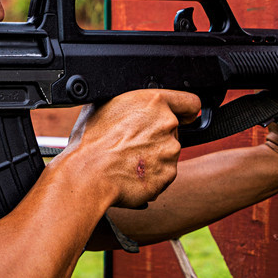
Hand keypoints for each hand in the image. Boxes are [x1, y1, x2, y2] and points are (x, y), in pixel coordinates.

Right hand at [61, 90, 201, 207]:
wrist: (88, 175)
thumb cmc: (91, 141)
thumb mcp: (103, 105)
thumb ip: (128, 101)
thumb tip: (128, 103)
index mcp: (154, 102)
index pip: (189, 102)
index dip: (186, 110)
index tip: (186, 116)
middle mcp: (167, 124)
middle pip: (172, 130)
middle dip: (157, 136)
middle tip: (132, 143)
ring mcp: (170, 151)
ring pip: (167, 153)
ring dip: (154, 156)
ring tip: (126, 160)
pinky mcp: (168, 175)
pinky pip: (163, 174)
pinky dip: (151, 175)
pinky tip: (130, 173)